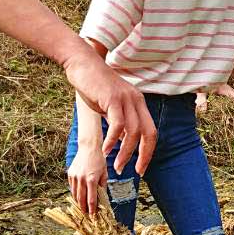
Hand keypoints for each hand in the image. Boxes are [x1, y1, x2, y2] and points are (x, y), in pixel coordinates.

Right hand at [64, 53, 155, 174]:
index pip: (151, 132)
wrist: (82, 63)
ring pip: (133, 132)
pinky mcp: (113, 98)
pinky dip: (113, 141)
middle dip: (144, 156)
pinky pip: (118, 124)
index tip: (140, 167)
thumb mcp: (109, 105)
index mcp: (138, 103)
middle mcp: (136, 101)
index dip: (148, 152)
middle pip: (149, 134)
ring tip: (116, 166)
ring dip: (125, 153)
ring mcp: (126, 99)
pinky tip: (105, 151)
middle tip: (134, 172)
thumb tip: (121, 141)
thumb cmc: (93, 85)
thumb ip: (117, 121)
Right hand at [67, 146, 106, 217]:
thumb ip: (103, 186)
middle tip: (85, 215)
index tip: (92, 216)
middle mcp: (82, 179)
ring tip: (82, 207)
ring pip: (75, 194)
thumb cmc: (99, 161)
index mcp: (92, 180)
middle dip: (83, 208)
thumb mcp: (104, 173)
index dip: (92, 209)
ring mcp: (74, 176)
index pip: (91, 199)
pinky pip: (72, 187)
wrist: (88, 148)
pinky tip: (78, 197)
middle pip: (81, 199)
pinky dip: (75, 193)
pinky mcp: (70, 174)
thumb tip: (102, 198)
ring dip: (78, 202)